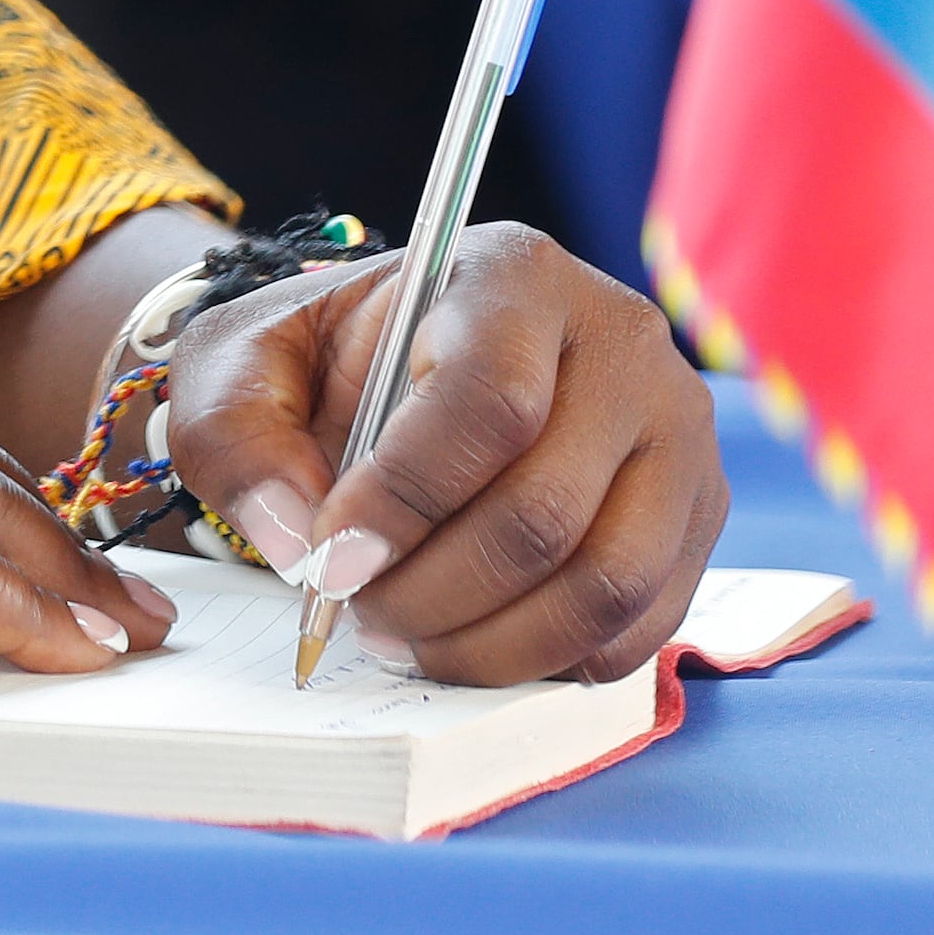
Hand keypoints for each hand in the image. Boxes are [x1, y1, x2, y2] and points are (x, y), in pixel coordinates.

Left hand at [165, 225, 728, 684]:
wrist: (389, 370)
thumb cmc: (320, 365)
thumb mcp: (239, 368)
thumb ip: (238, 438)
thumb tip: (294, 539)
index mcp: (514, 275)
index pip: (489, 402)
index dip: (406, 500)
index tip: (332, 561)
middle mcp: (623, 343)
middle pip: (547, 509)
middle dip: (434, 590)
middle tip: (357, 612)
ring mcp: (677, 435)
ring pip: (607, 582)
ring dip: (492, 641)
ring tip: (405, 636)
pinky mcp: (695, 517)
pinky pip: (641, 623)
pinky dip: (550, 659)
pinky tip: (471, 641)